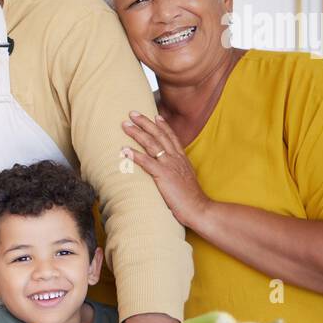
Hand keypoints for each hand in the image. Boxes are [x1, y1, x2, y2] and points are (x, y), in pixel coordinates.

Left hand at [121, 111, 211, 227]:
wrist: (199, 209)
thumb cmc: (190, 199)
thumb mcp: (185, 180)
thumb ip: (177, 172)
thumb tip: (169, 172)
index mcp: (182, 159)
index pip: (172, 137)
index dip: (163, 126)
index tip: (155, 116)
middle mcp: (176, 158)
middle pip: (159, 135)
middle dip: (145, 122)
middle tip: (132, 113)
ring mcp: (170, 165)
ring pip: (151, 144)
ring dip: (137, 133)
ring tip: (125, 125)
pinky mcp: (163, 175)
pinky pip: (146, 162)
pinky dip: (134, 154)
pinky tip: (124, 149)